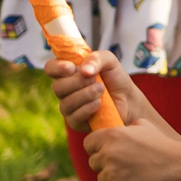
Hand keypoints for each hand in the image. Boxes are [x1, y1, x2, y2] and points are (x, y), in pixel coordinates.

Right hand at [46, 49, 172, 136]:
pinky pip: (73, 117)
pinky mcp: (76, 122)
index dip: (57, 68)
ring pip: (66, 103)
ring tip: (101, 90)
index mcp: (69, 73)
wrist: (129, 101)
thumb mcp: (110, 62)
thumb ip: (97, 58)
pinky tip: (99, 104)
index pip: (51, 68)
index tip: (71, 68)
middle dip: (77, 82)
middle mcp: (66, 90)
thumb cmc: (117, 79)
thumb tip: (84, 70)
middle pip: (57, 87)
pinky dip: (87, 109)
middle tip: (95, 79)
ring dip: (85, 95)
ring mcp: (70, 107)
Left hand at [83, 119, 180, 180]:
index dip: (95, 148)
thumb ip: (125, 127)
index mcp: (112, 135)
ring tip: (131, 175)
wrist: (178, 166)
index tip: (104, 152)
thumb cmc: (162, 144)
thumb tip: (117, 128)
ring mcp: (112, 173)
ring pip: (101, 178)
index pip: (88, 143)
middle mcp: (108, 153)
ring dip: (112, 179)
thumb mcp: (143, 126)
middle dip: (104, 165)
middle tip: (121, 166)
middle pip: (93, 162)